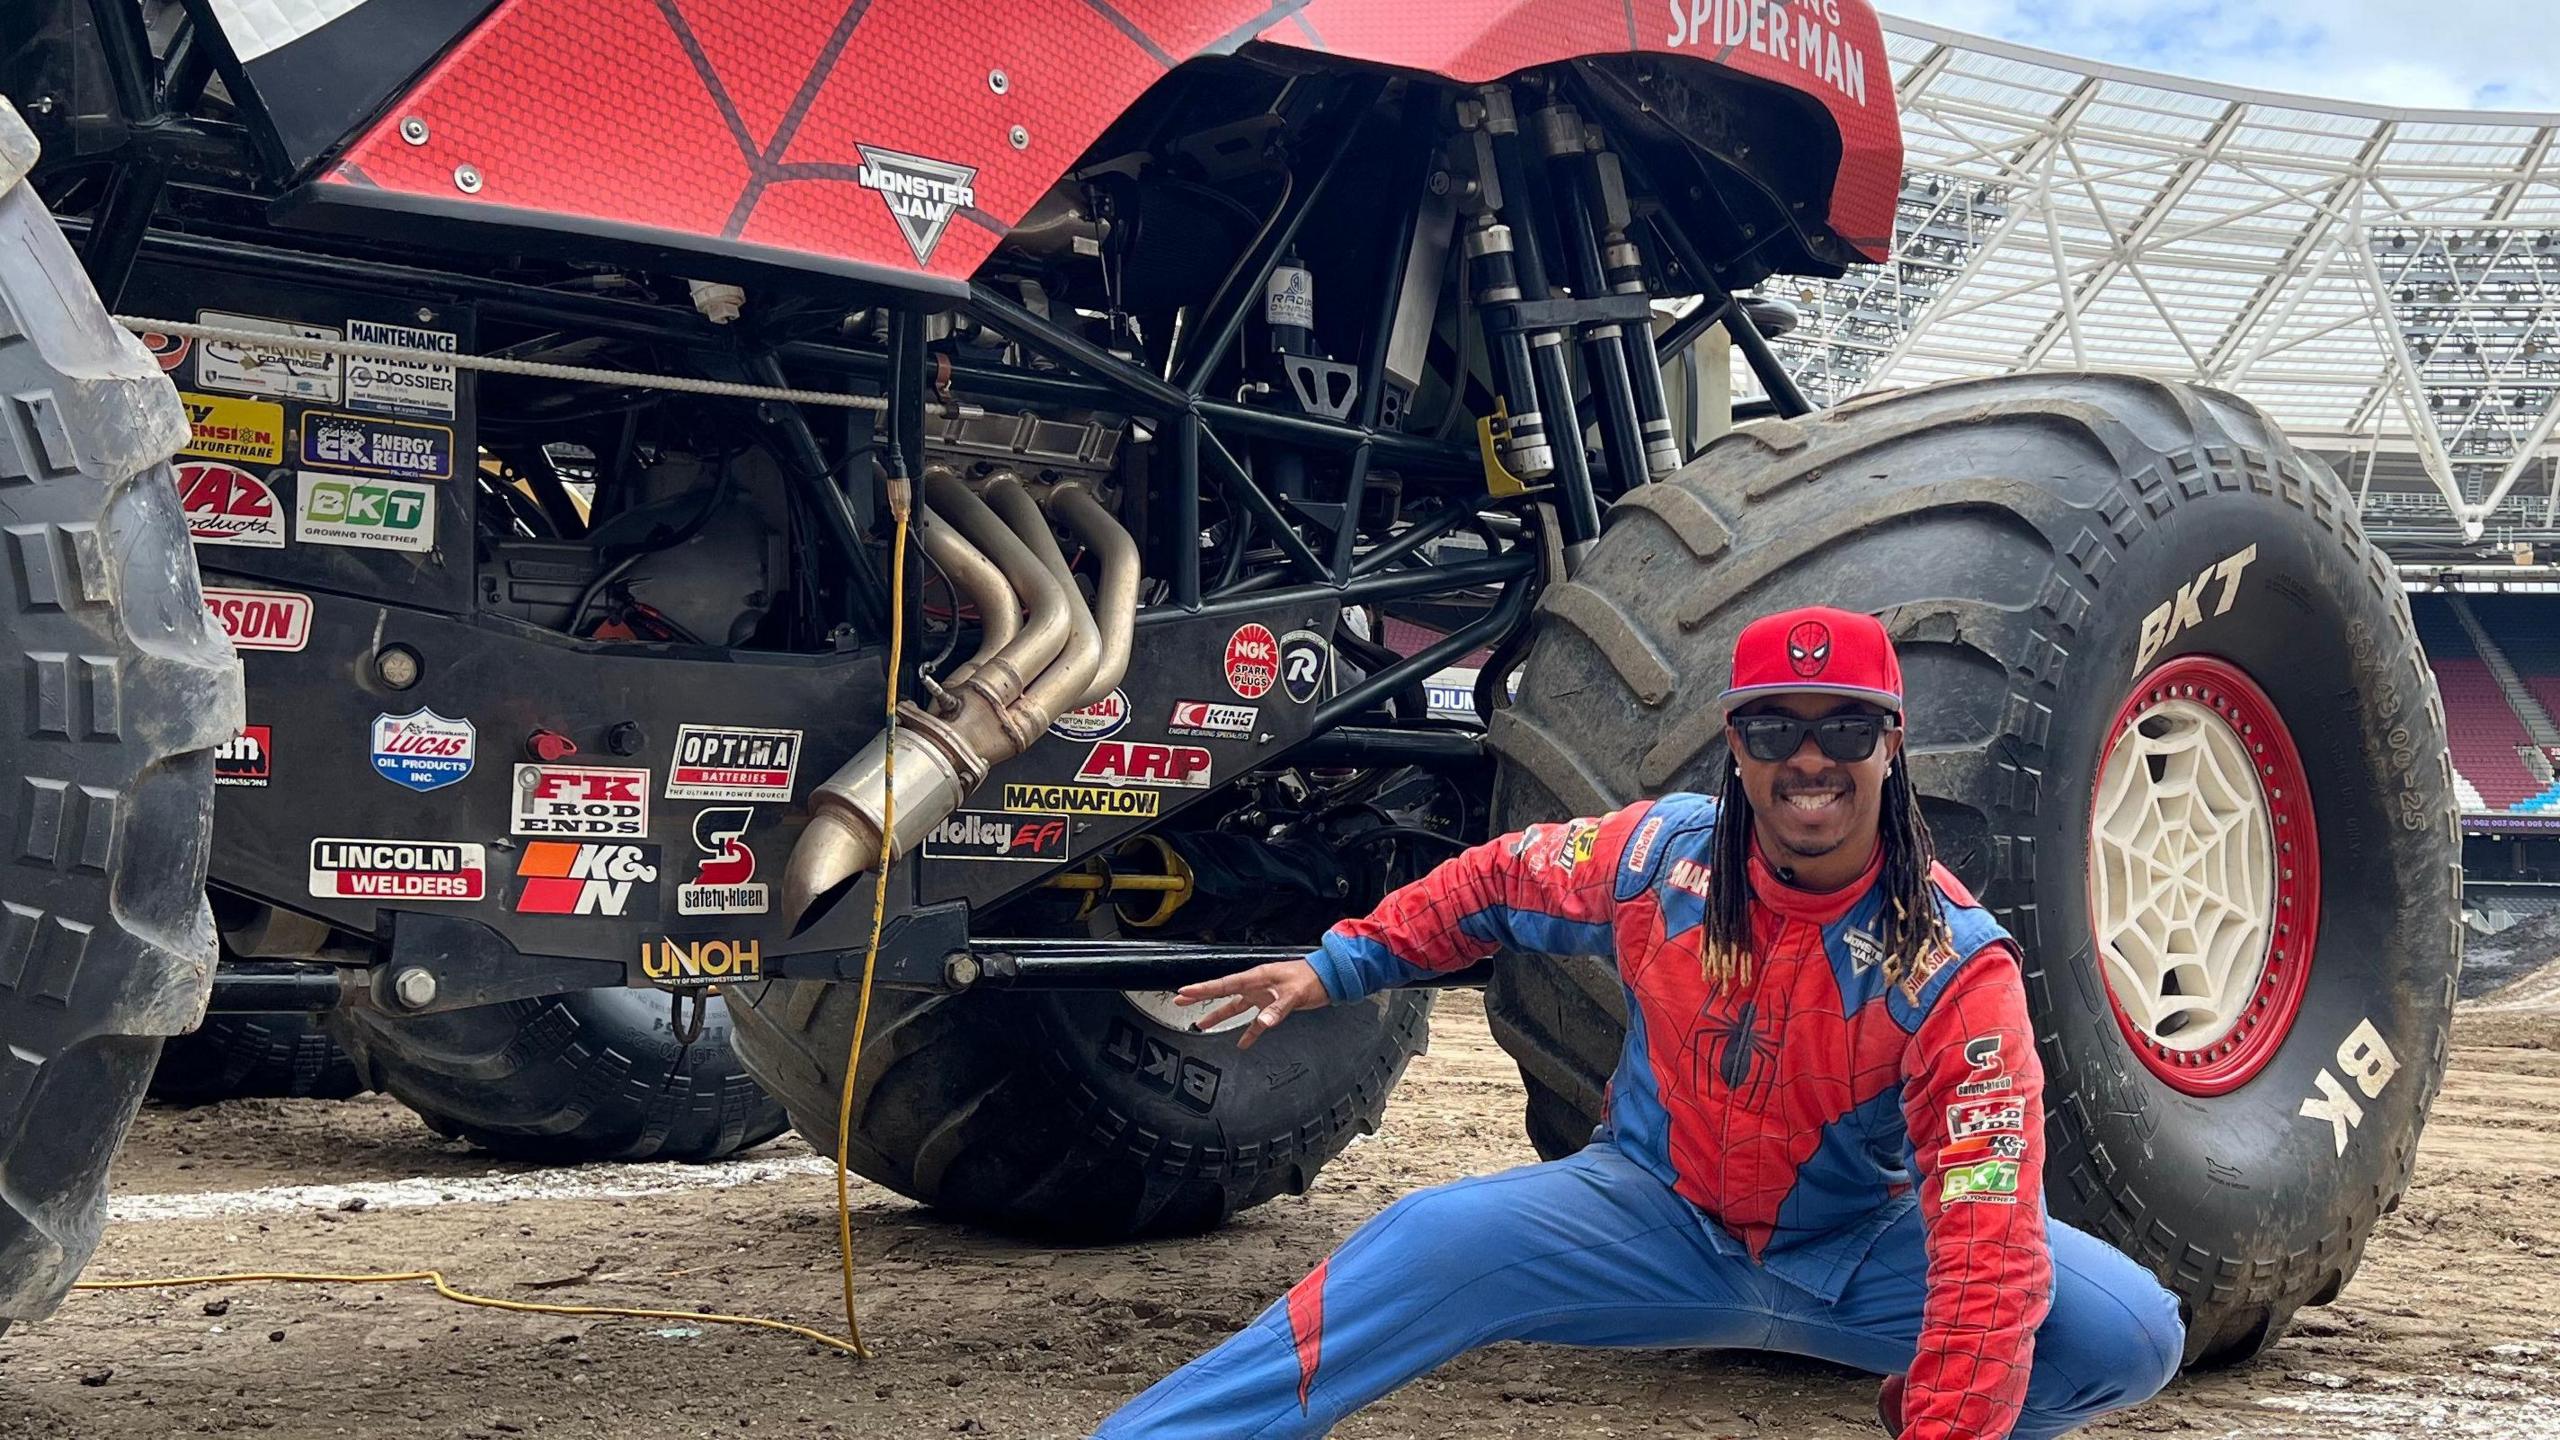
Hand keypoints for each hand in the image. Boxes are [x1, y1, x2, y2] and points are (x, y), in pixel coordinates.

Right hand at [1175, 959, 1330, 1049]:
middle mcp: (1256, 986)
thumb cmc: (1311, 978)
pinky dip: (1250, 1033)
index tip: (1184, 991)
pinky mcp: (1273, 1007)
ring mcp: (1263, 996)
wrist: (1329, 978)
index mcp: (1257, 978)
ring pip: (1235, 1008)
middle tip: (1179, 1000)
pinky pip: (1256, 1023)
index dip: (1203, 989)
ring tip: (1201, 1025)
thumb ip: (1277, 1009)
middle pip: (1223, 994)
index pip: (1224, 984)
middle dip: (1201, 997)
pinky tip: (1242, 1044)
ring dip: (1219, 1016)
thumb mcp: (1294, 993)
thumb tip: (1262, 1023)